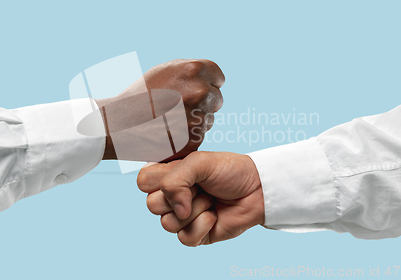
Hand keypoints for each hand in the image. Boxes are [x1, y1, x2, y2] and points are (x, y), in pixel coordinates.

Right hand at [96, 59, 224, 160]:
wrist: (119, 124)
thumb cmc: (141, 94)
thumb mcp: (165, 70)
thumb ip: (191, 71)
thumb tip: (211, 76)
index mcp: (195, 70)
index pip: (218, 78)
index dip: (206, 84)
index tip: (192, 91)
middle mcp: (200, 92)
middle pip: (216, 99)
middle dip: (203, 103)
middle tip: (177, 107)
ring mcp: (199, 117)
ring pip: (208, 119)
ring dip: (195, 120)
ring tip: (169, 120)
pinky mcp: (194, 140)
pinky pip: (199, 137)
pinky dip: (187, 137)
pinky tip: (168, 133)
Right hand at [137, 151, 264, 245]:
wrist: (257, 190)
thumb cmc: (230, 171)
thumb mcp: (199, 162)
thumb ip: (174, 179)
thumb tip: (176, 210)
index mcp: (168, 175)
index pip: (143, 181)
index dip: (160, 180)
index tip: (183, 173)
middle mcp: (171, 196)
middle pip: (151, 205)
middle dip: (181, 195)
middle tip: (201, 187)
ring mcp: (181, 216)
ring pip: (167, 224)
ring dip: (195, 210)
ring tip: (211, 200)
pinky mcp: (194, 234)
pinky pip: (184, 239)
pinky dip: (203, 226)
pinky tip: (215, 216)